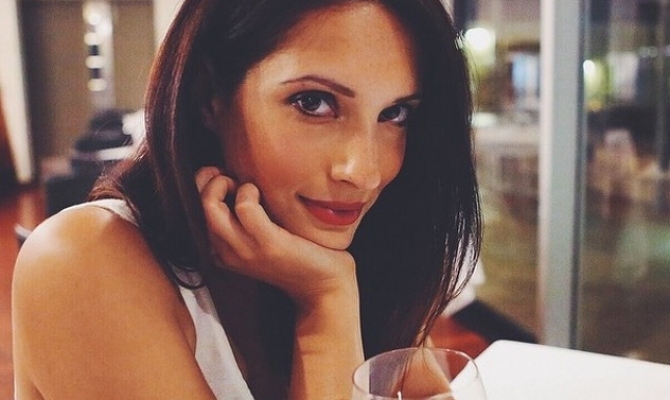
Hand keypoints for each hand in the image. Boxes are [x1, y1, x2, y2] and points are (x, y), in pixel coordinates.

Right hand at [195, 167, 356, 306]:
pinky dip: (250, 190)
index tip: (226, 178)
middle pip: (196, 204)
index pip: (190, 210)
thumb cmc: (296, 254)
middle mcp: (225, 252)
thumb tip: (233, 176)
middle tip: (234, 178)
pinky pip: (244, 205)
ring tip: (248, 186)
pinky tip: (263, 194)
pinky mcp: (267, 243)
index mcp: (220, 250)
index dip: (203, 185)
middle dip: (210, 180)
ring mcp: (244, 249)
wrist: (323, 286)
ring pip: (210, 205)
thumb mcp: (259, 237)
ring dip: (226, 183)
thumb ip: (240, 218)